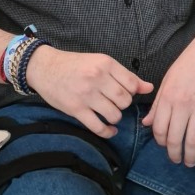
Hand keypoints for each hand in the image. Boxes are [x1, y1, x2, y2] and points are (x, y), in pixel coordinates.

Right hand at [26, 46, 153, 138]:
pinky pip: (98, 127)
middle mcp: (97, 78)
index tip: (124, 93)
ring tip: (109, 113)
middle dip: (123, 105)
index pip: (132, 84)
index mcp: (105, 64)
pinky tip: (109, 130)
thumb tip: (149, 88)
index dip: (132, 92)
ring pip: (114, 114)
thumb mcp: (100, 62)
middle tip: (115, 103)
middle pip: (125, 100)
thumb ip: (125, 75)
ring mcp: (86, 95)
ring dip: (115, 117)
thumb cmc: (74, 65)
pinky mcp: (76, 109)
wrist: (45, 68)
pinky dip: (107, 132)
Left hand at [141, 26, 194, 166]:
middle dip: (174, 154)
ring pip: (192, 141)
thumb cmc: (189, 62)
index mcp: (168, 97)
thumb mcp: (168, 80)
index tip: (164, 145)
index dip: (160, 141)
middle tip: (176, 160)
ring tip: (190, 163)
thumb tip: (146, 123)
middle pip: (174, 139)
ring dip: (190, 156)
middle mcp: (182, 105)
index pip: (159, 128)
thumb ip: (158, 104)